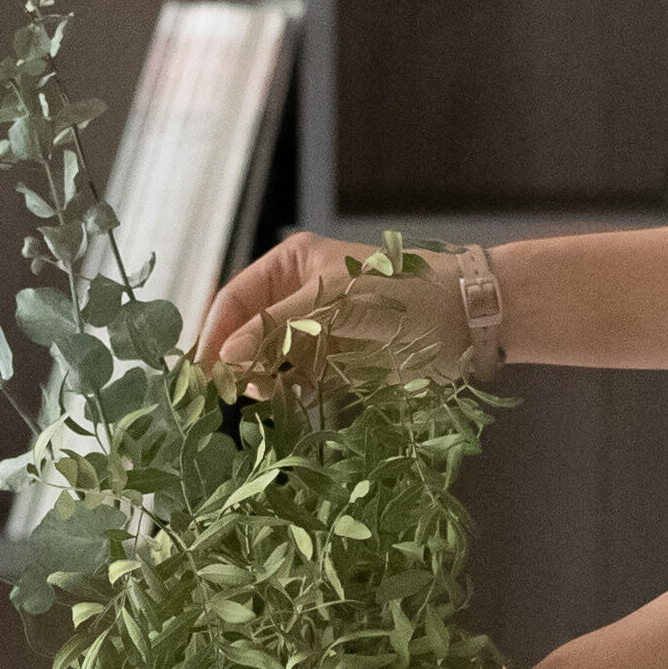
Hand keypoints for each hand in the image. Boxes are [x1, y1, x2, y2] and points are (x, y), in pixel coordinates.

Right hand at [191, 230, 463, 393]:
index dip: (215, 333)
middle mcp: (296, 297)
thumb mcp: (334, 302)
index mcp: (291, 265)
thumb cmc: (402, 293)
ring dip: (258, 381)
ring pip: (266, 361)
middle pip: (245, 332)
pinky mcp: (333, 365)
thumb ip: (278, 328)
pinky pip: (294, 381)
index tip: (202, 370)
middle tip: (226, 392)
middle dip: (234, 360)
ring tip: (261, 397)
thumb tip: (226, 356)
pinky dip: (284, 394)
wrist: (465, 319)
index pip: (235, 299)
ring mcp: (314, 332)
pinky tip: (282, 402)